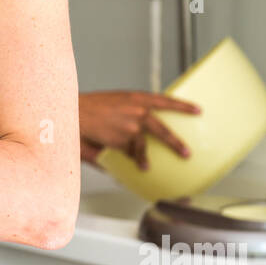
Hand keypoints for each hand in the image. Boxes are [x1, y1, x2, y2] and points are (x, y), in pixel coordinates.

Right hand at [78, 90, 200, 169]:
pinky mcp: (122, 142)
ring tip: (146, 165)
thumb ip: (126, 117)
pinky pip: (129, 154)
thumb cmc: (85, 108)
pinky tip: (131, 166)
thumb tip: (135, 135)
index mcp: (135, 97)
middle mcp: (136, 111)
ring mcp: (130, 127)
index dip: (182, 105)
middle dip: (175, 142)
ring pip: (142, 146)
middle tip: (186, 153)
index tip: (197, 110)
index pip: (164, 100)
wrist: (68, 111)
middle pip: (162, 129)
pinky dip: (129, 160)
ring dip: (143, 157)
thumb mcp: (111, 104)